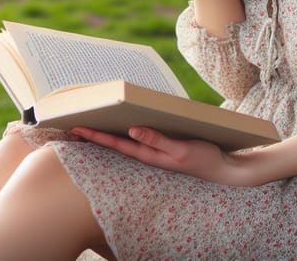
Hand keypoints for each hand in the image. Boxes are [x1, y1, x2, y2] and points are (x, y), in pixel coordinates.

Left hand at [70, 126, 248, 184]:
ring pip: (126, 143)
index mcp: (149, 155)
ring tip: (92, 127)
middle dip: (95, 135)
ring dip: (108, 135)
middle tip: (74, 126)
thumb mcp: (181, 149)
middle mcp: (148, 154)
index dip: (96, 136)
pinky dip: (127, 135)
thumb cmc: (202, 159)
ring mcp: (156, 153)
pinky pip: (139, 141)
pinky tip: (124, 129)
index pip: (116, 144)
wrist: (222, 169)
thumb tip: (133, 130)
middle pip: (116, 144)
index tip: (77, 127)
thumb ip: (158, 140)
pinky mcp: (164, 150)